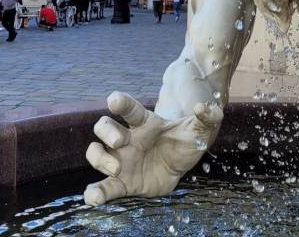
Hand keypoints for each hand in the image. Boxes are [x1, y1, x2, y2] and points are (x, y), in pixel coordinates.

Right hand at [84, 91, 221, 205]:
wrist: (178, 163)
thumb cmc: (184, 140)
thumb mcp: (198, 129)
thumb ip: (206, 117)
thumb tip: (204, 107)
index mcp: (143, 121)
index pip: (128, 108)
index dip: (119, 102)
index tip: (114, 100)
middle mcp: (126, 137)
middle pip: (104, 126)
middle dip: (107, 131)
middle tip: (119, 142)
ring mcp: (120, 159)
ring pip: (96, 153)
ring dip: (99, 159)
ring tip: (116, 169)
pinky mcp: (121, 182)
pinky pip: (104, 186)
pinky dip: (95, 192)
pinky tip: (91, 198)